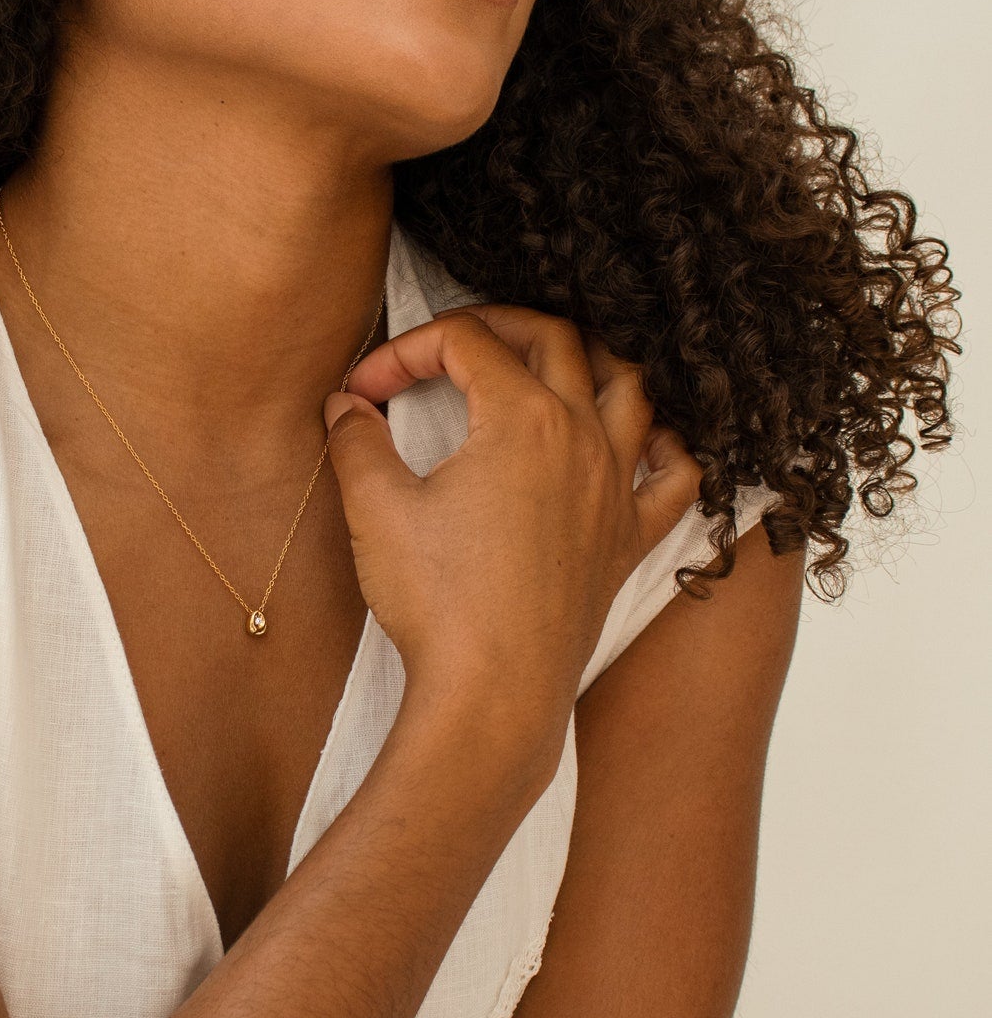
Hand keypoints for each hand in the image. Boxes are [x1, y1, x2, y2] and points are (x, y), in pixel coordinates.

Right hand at [323, 303, 703, 723]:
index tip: (365, 388)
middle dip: (497, 325)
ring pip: (628, 387)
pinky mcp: (626, 540)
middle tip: (448, 345)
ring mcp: (614, 488)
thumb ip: (356, 442)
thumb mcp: (376, 511)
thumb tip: (345, 407)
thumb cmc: (439, 604)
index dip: (406, 350)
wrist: (492, 693)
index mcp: (523, 419)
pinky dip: (660, 444)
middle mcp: (583, 439)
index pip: (466, 343)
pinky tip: (635, 442)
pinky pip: (672, 475)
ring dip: (587, 360)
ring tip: (545, 366)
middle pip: (555, 339)